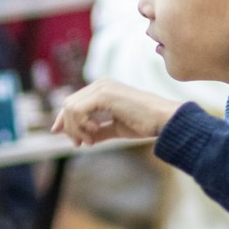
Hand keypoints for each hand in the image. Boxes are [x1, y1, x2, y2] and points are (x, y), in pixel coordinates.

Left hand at [52, 79, 186, 145]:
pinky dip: (82, 125)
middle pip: (68, 104)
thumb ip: (98, 131)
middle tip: (80, 144)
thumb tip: (81, 139)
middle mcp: (100, 84)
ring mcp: (102, 87)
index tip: (73, 141)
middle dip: (69, 127)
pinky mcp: (104, 94)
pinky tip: (96, 133)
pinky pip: (78, 110)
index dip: (66, 122)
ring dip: (76, 128)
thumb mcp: (115, 129)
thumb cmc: (144, 123)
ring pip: (70, 108)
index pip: (74, 102)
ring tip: (91, 141)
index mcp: (102, 89)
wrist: (162, 119)